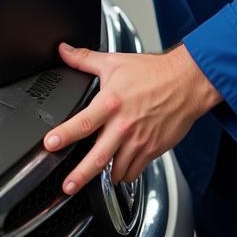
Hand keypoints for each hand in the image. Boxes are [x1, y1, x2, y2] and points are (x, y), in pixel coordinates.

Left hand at [43, 42, 221, 191]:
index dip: (65, 134)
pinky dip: (124, 173)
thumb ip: (85, 59)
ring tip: (93, 175)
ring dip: (104, 174)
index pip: (84, 122)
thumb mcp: (114, 62)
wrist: (186, 82)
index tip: (50, 144)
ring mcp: (139, 140)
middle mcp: (124, 125)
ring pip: (117, 169)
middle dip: (80, 175)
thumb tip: (63, 51)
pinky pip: (134, 170)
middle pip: (98, 157)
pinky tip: (119, 168)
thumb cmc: (152, 72)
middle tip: (67, 186)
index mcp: (112, 102)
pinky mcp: (153, 150)